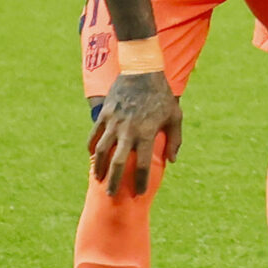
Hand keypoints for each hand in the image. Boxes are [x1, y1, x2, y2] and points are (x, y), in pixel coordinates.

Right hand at [88, 71, 180, 197]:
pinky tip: (93, 158)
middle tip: (111, 195)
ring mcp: (114, 122)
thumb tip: (171, 161)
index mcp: (148, 132)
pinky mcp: (104, 115)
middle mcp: (129, 130)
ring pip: (101, 151)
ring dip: (99, 168)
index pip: (142, 164)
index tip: (138, 193)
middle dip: (114, 181)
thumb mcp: (175, 116)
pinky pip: (94, 136)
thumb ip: (174, 140)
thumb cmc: (162, 96)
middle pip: (118, 162)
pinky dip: (91, 148)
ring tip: (99, 180)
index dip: (140, 181)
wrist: (142, 71)